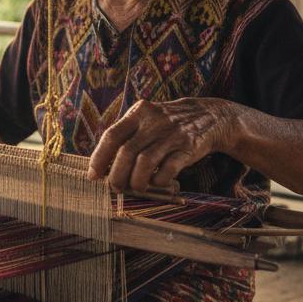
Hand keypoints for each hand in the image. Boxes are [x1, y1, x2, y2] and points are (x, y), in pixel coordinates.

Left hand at [87, 97, 235, 192]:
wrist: (209, 116)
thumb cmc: (167, 124)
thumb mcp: (146, 119)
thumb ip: (126, 136)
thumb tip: (103, 165)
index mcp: (138, 113)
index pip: (112, 135)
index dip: (99, 157)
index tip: (93, 175)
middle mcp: (153, 122)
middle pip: (126, 152)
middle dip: (117, 175)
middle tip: (115, 187)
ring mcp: (172, 134)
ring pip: (145, 162)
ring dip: (136, 180)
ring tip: (135, 187)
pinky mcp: (188, 147)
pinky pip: (169, 168)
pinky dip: (159, 180)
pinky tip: (156, 182)